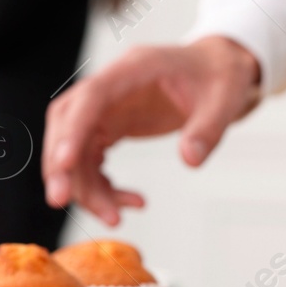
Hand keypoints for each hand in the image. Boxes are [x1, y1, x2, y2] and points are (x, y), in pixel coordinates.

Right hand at [40, 37, 262, 223]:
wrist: (218, 72)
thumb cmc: (220, 77)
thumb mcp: (226, 98)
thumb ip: (208, 128)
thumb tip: (190, 160)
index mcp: (133, 69)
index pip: (90, 97)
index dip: (72, 129)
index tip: (63, 164)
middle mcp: (110, 87)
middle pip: (65, 123)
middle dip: (59, 165)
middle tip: (60, 202)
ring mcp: (106, 108)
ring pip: (74, 148)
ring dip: (83, 187)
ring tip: (115, 217)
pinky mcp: (108, 126)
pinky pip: (89, 160)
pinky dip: (99, 186)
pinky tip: (128, 201)